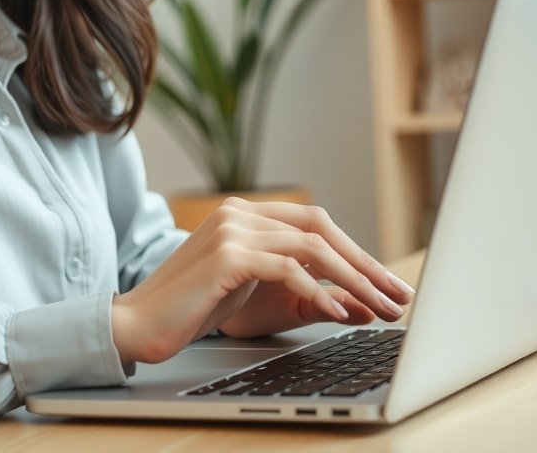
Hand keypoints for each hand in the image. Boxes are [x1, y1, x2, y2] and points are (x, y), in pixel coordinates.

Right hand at [111, 198, 414, 363]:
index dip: (356, 252)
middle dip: (365, 263)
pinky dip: (318, 291)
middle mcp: (239, 212)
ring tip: (380, 307)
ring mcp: (233, 230)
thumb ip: (296, 288)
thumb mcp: (250, 293)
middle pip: (320, 229)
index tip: (386, 284)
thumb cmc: (191, 310)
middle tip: (398, 294)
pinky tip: (338, 312)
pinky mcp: (228, 256)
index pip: (315, 224)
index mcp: (244, 214)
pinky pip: (288, 269)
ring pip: (311, 248)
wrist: (138, 323)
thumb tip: (354, 302)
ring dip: (354, 280)